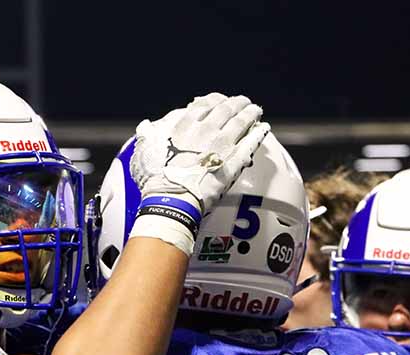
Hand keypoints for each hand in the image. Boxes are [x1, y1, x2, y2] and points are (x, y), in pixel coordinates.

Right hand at [131, 93, 268, 215]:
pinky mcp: (235, 159)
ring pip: (242, 121)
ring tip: (256, 110)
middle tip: (243, 102)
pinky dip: (258, 133)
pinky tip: (263, 128)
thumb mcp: (147, 150)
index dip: (215, 101)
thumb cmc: (158, 178)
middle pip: (227, 108)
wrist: (173, 198)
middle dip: (236, 103)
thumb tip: (145, 126)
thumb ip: (148, 135)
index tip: (220, 101)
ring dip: (250, 112)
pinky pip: (251, 142)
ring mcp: (223, 143)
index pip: (205, 104)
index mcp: (186, 124)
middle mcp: (206, 129)